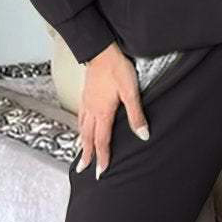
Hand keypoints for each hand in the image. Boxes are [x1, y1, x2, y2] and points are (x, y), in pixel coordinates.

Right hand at [74, 42, 149, 178]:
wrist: (101, 50)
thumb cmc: (117, 68)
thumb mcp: (131, 92)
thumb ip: (136, 115)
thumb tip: (143, 135)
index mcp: (102, 112)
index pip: (102, 141)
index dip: (103, 157)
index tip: (101, 172)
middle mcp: (91, 110)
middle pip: (88, 138)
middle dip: (87, 155)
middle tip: (83, 169)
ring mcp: (86, 102)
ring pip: (81, 128)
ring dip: (82, 143)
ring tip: (80, 153)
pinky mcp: (85, 95)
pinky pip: (80, 117)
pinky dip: (79, 128)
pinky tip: (80, 127)